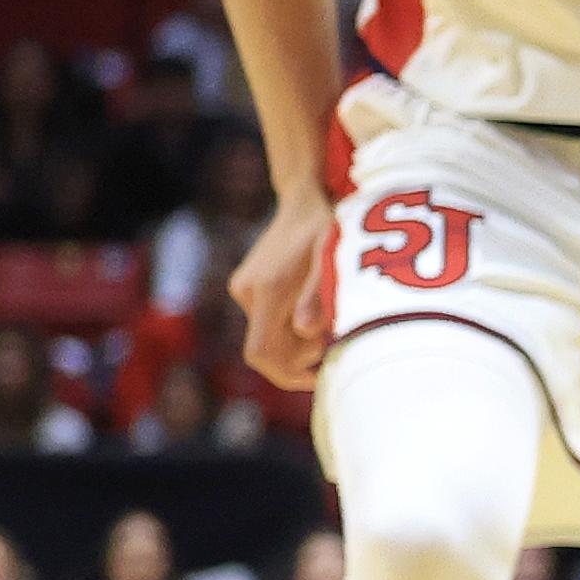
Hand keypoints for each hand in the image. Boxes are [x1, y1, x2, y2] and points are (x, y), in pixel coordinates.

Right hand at [231, 195, 336, 390]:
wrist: (303, 201)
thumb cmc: (326, 229)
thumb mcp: (332, 260)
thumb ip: (319, 297)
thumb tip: (308, 334)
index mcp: (267, 290)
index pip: (261, 353)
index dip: (287, 375)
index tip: (320, 378)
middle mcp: (248, 292)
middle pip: (267, 348)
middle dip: (300, 356)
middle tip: (335, 339)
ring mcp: (244, 289)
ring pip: (269, 335)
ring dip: (298, 341)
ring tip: (330, 320)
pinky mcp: (248, 286)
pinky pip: (267, 320)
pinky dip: (291, 327)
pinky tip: (316, 311)